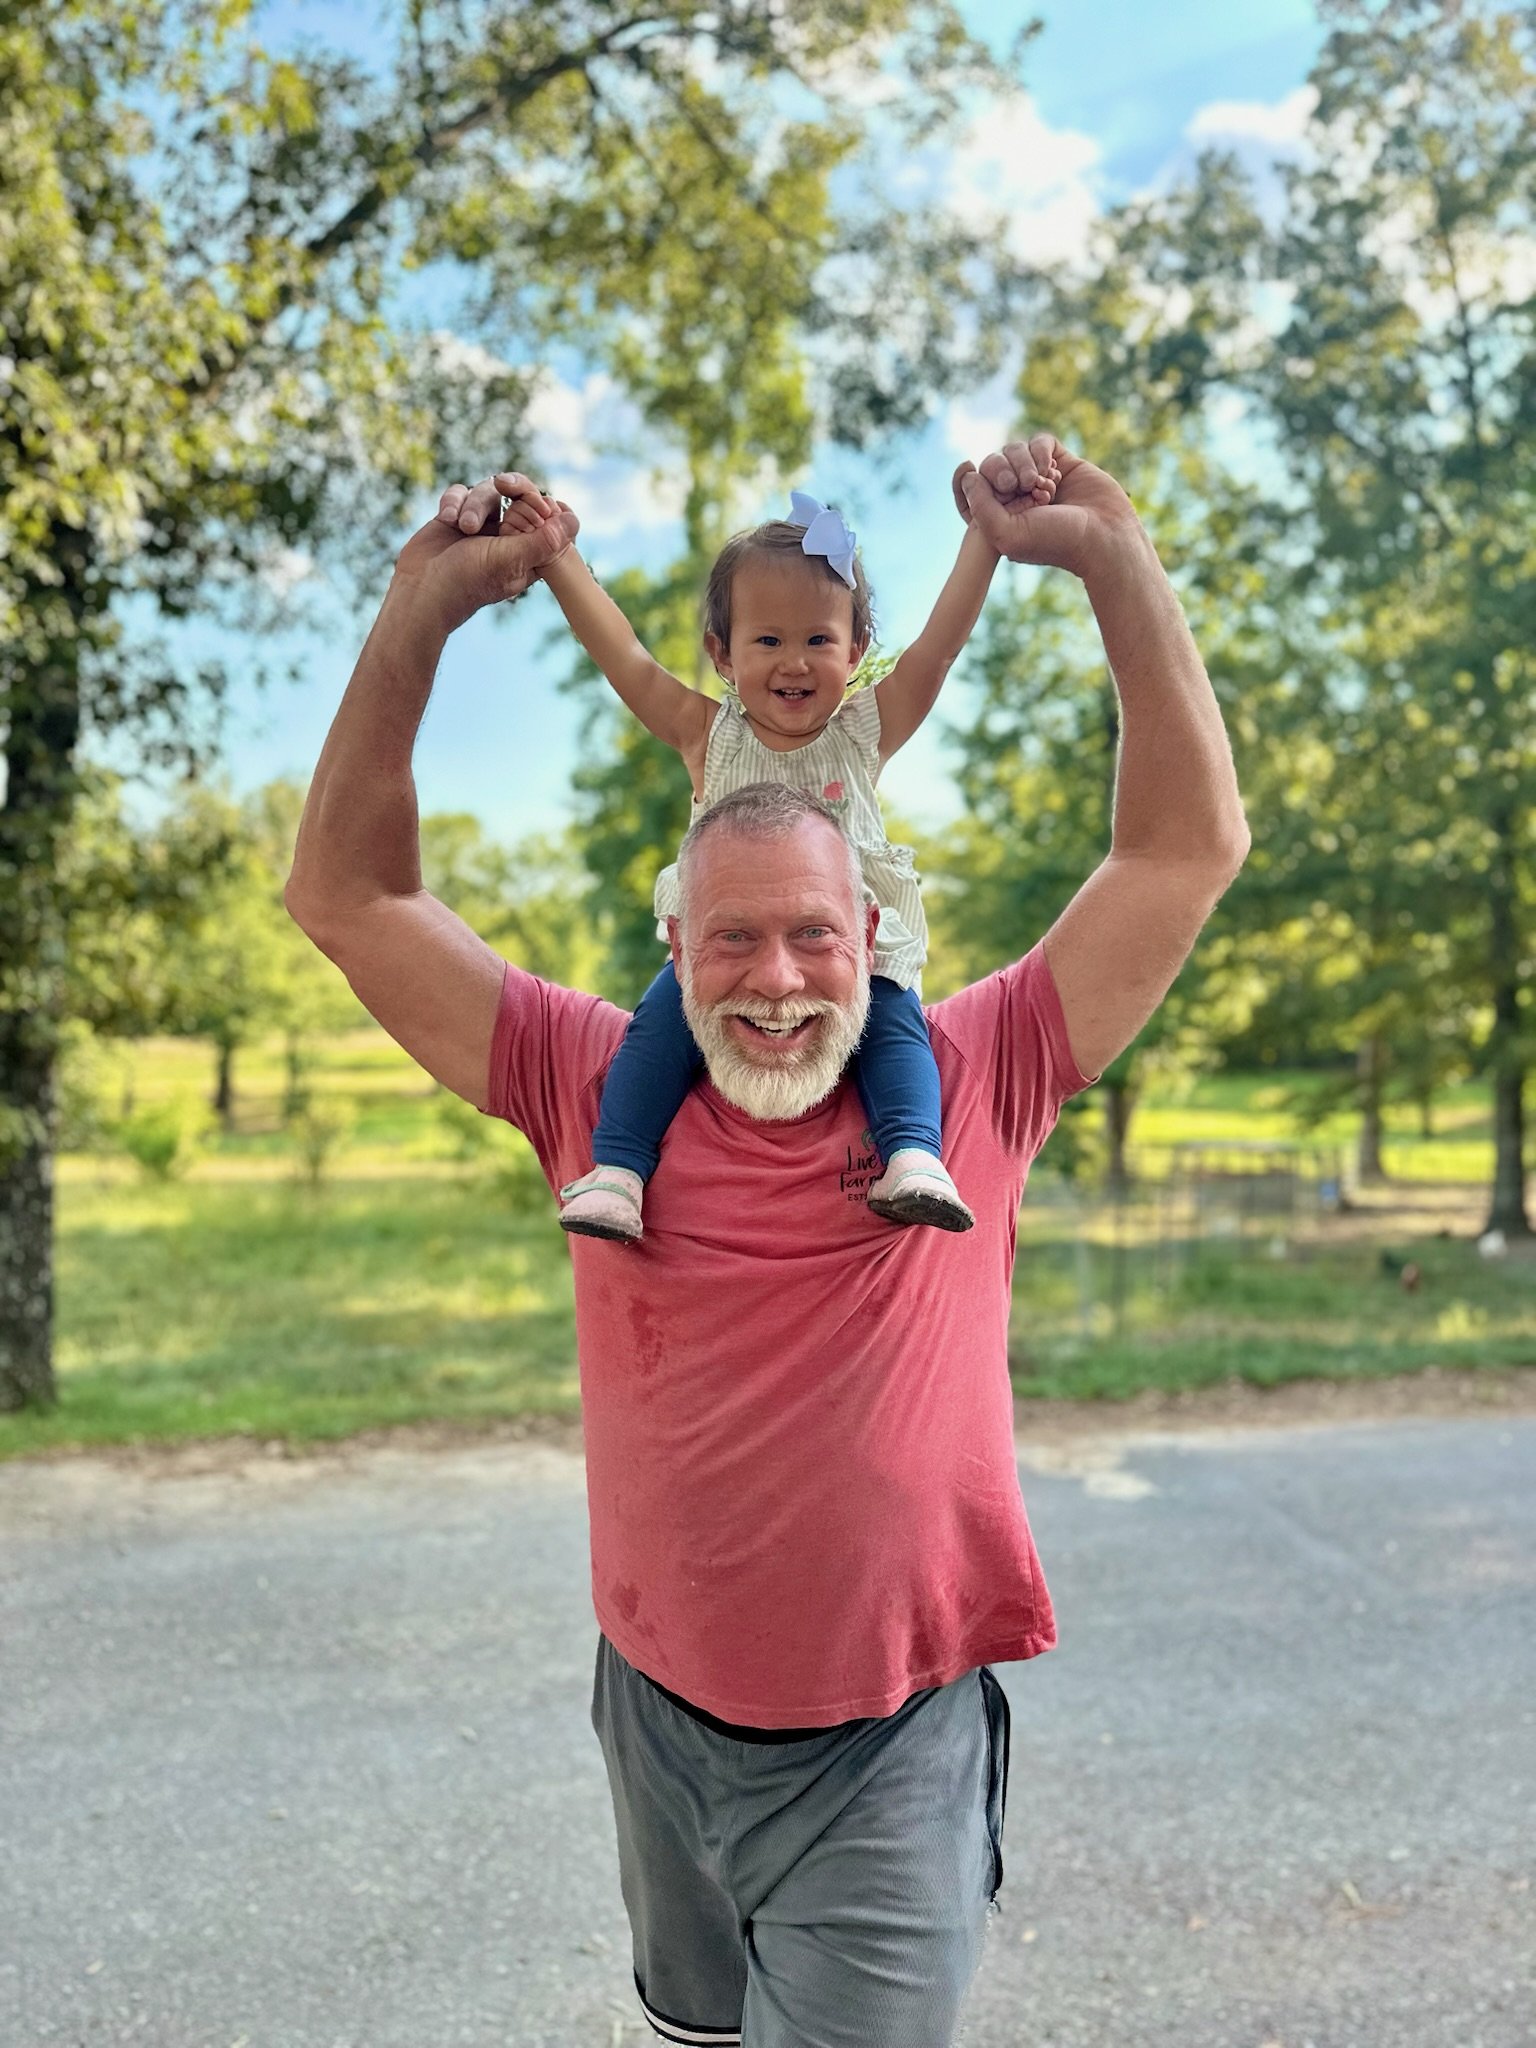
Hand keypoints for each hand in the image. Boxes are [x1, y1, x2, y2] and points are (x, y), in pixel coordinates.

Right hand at [390, 471, 580, 633]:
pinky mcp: (455, 517)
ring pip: (489, 490)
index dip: (543, 504)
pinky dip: (454, 501)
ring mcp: (481, 526)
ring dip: (475, 503)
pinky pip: (461, 492)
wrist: (420, 591)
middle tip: (504, 484)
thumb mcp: (510, 560)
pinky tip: (446, 518)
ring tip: (463, 526)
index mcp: (528, 551)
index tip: (535, 502)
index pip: (547, 516)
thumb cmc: (467, 582)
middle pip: (520, 494)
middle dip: (513, 487)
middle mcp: (507, 537)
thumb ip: (544, 541)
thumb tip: (574, 520)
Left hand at [956, 436, 1139, 579]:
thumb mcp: (1006, 533)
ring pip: (1014, 450)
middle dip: (1001, 470)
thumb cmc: (1055, 541)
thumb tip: (968, 476)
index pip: (970, 490)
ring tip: (1044, 486)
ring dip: (1025, 464)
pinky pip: (1039, 442)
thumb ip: (980, 506)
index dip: (965, 479)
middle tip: (1019, 485)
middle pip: (992, 465)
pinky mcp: (1060, 462)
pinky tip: (1053, 471)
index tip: (966, 467)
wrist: (1103, 535)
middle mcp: (1016, 496)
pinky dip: (1041, 452)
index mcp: (998, 517)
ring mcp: (1038, 478)